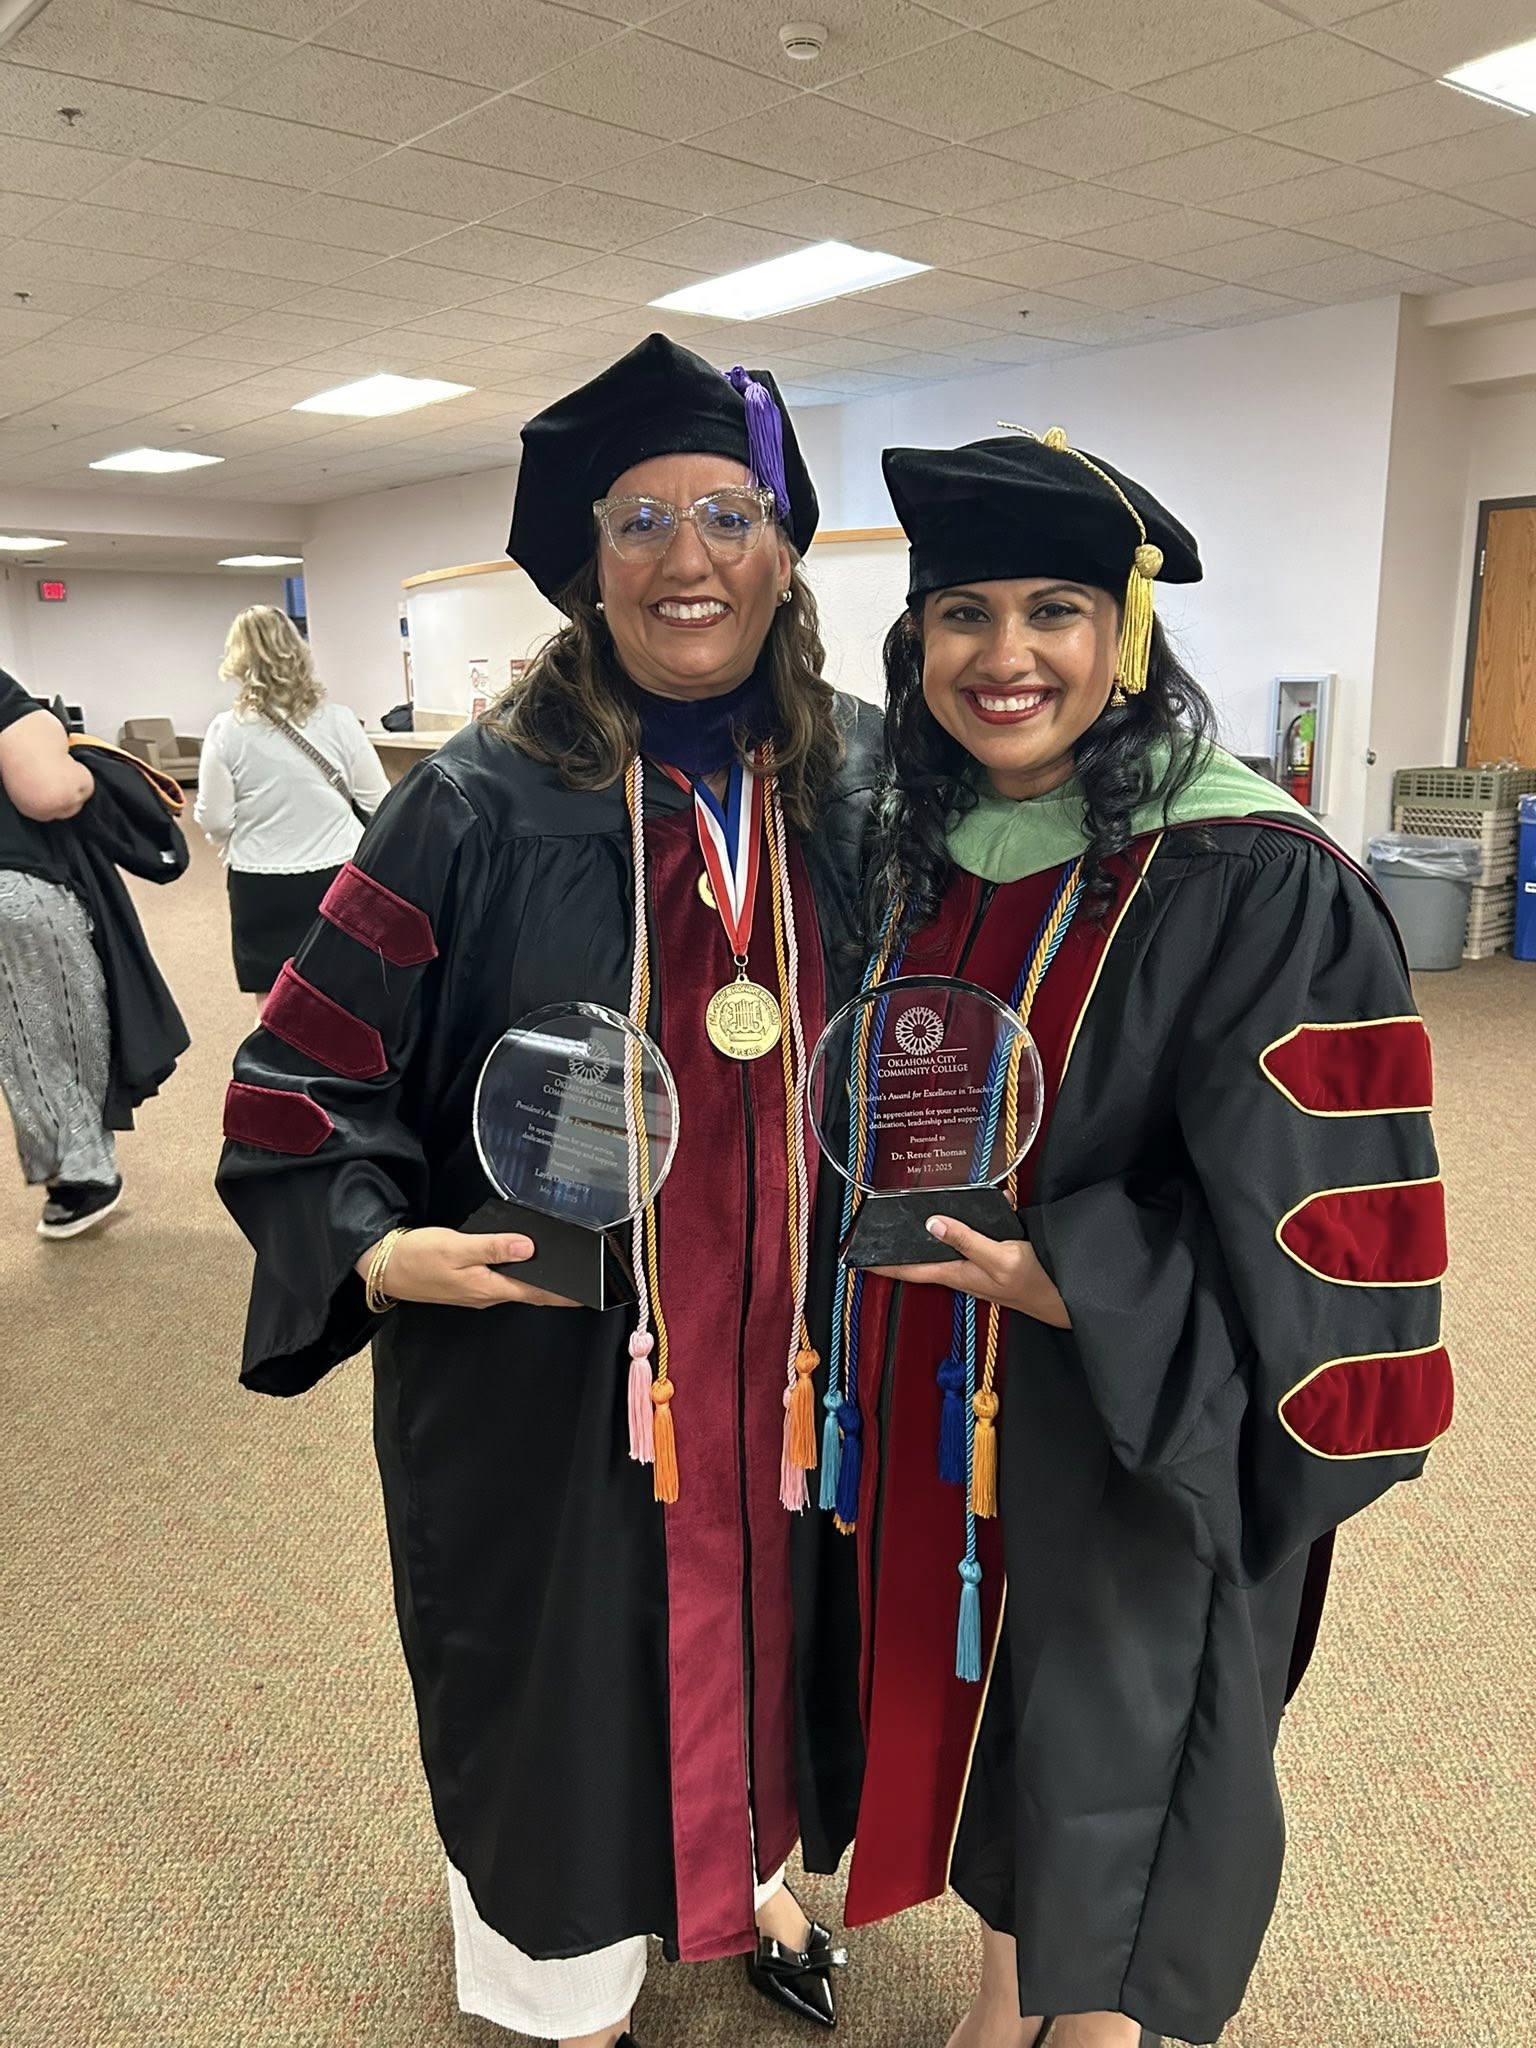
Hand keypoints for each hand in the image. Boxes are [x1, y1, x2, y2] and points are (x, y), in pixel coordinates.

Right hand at [355, 1227, 579, 1308]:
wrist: (385, 1267)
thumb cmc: (419, 1256)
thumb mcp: (457, 1247)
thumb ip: (494, 1247)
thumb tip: (528, 1247)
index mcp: (489, 1287)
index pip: (536, 1293)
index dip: (564, 1295)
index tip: (589, 1294)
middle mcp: (487, 1294)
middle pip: (530, 1291)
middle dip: (558, 1288)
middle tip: (585, 1279)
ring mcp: (477, 1291)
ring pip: (517, 1286)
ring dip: (540, 1281)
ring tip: (563, 1270)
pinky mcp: (467, 1283)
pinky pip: (502, 1280)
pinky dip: (519, 1274)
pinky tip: (526, 1263)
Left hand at [870, 1216, 1070, 1327]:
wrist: (1062, 1295)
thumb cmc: (1032, 1282)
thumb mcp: (998, 1256)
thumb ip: (966, 1239)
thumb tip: (932, 1224)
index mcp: (955, 1272)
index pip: (909, 1269)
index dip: (883, 1264)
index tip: (858, 1259)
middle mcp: (960, 1270)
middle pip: (921, 1256)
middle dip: (901, 1243)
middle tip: (880, 1228)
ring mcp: (974, 1266)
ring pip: (944, 1245)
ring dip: (934, 1231)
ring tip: (920, 1215)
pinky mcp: (988, 1259)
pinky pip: (967, 1239)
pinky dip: (965, 1226)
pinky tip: (975, 1212)